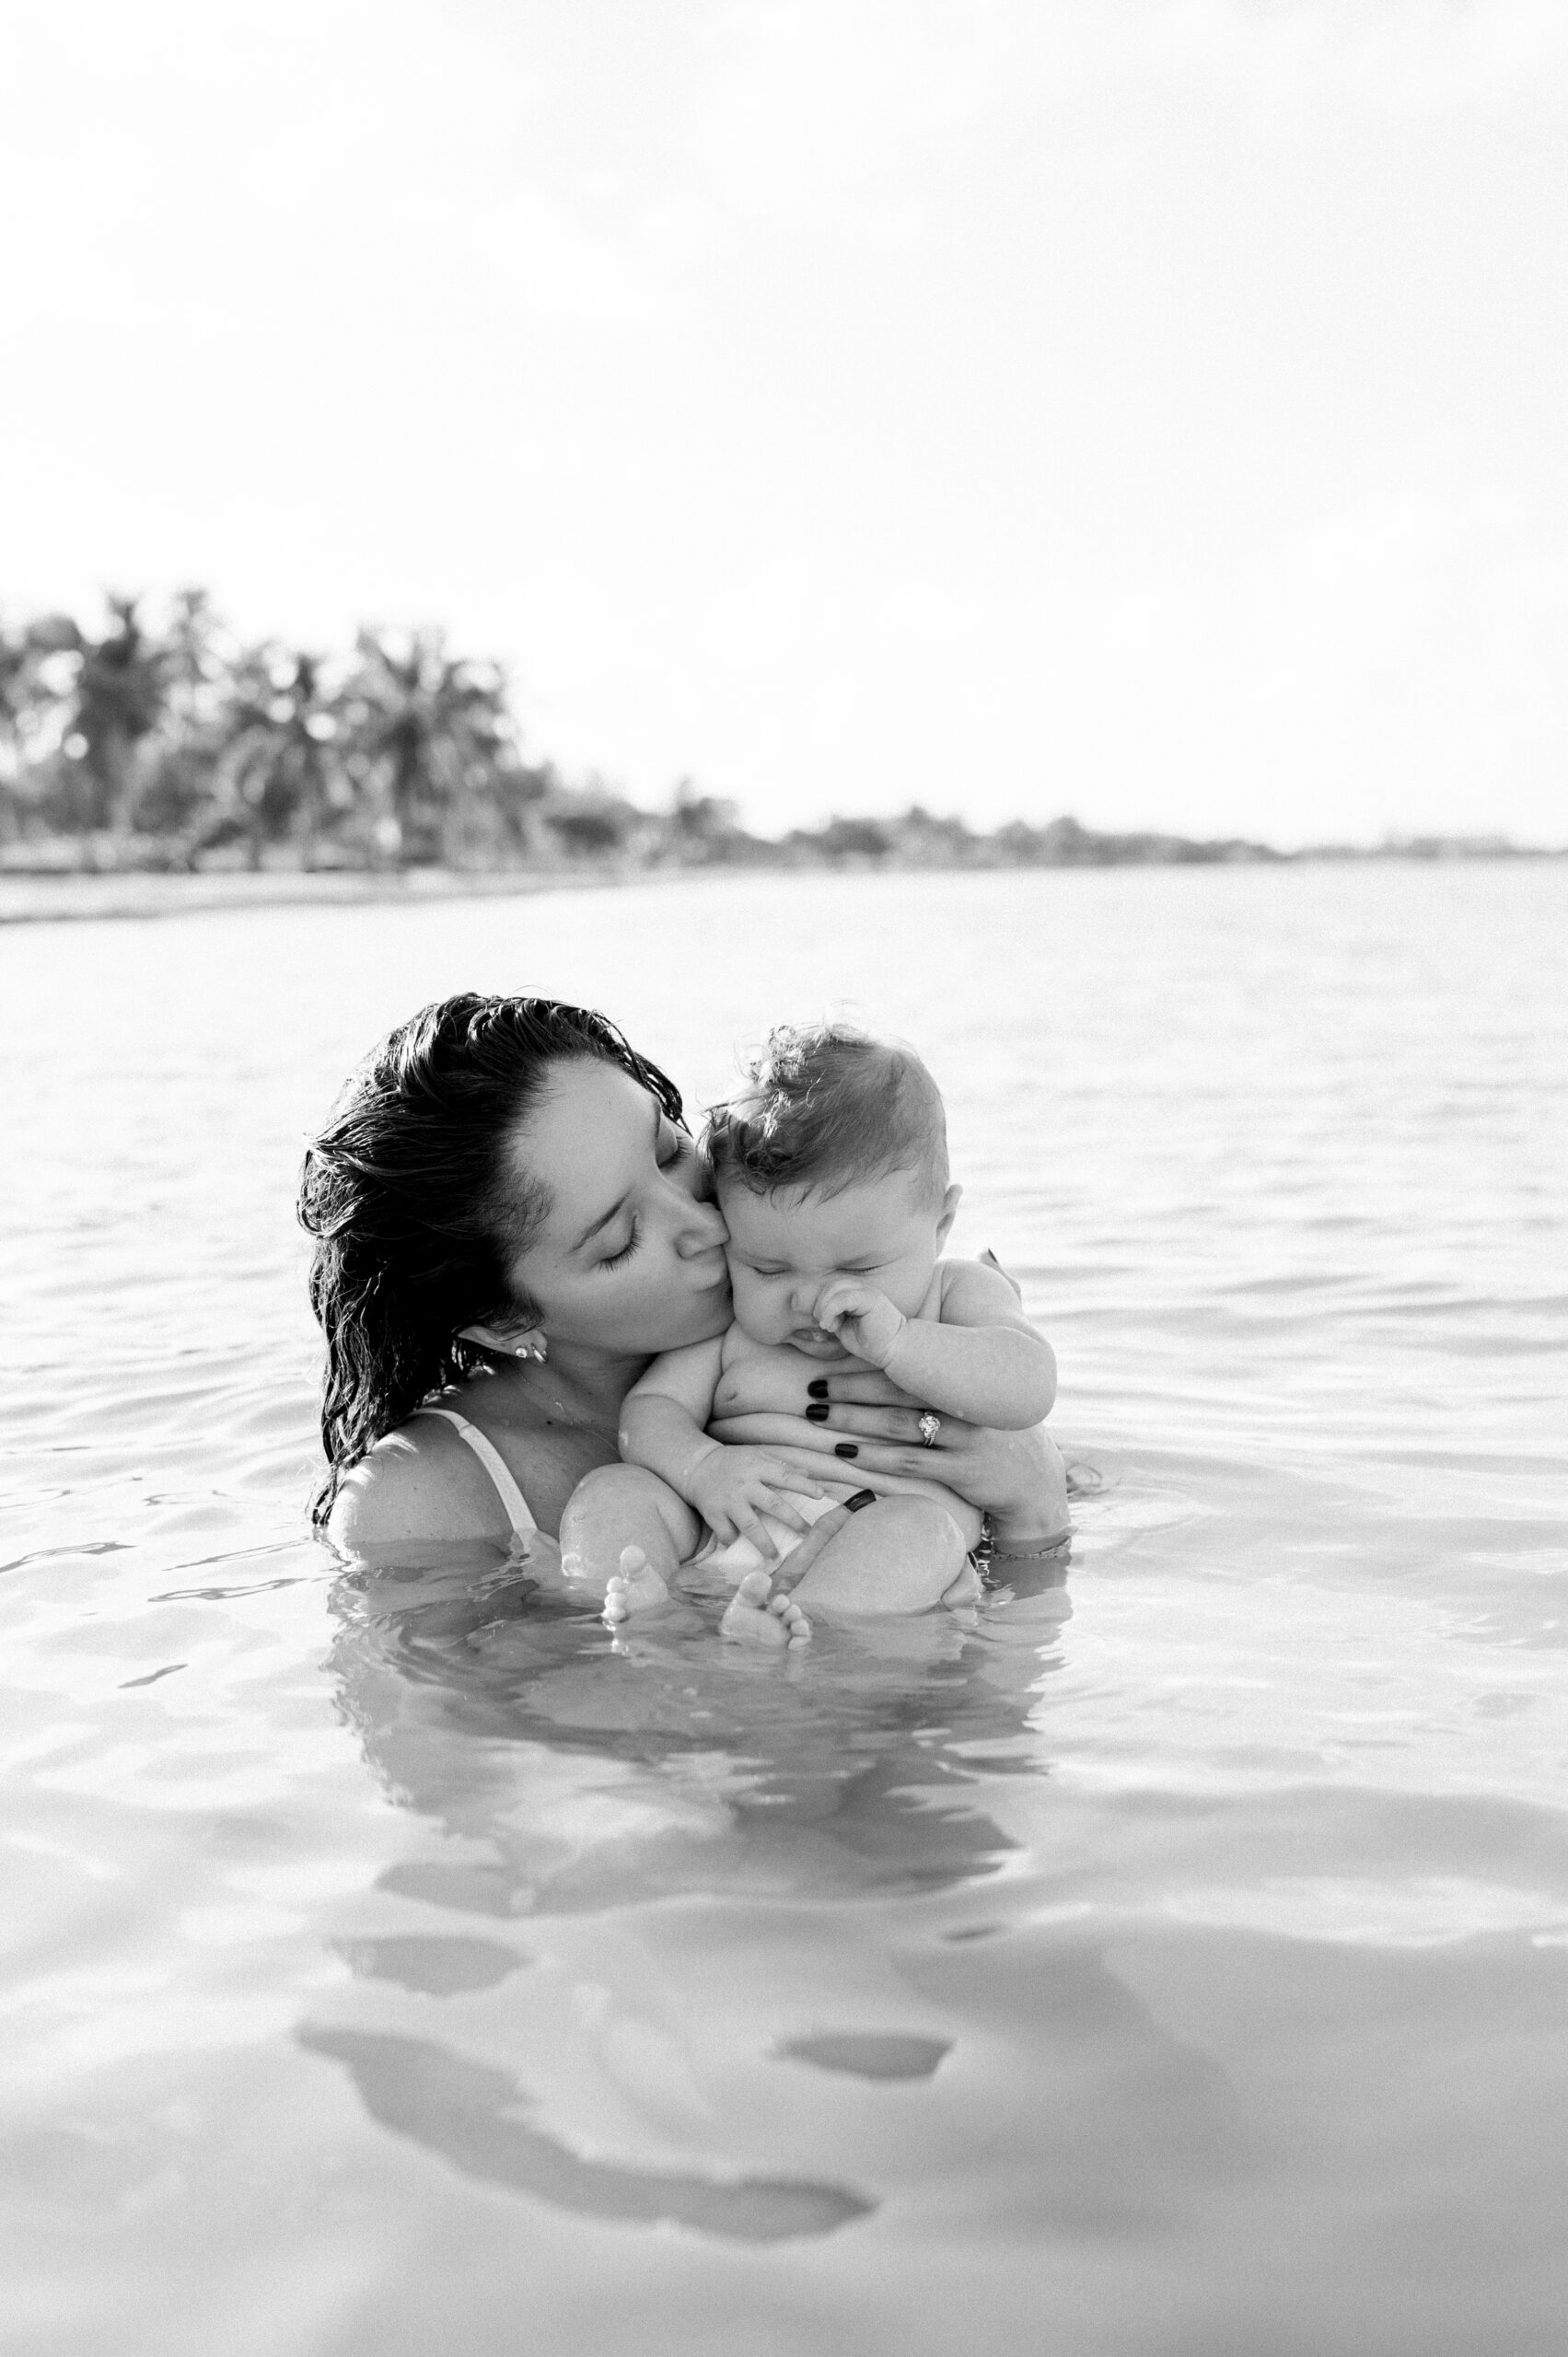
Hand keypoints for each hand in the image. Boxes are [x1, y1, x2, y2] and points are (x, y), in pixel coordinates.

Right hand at [687, 1446, 824, 1559]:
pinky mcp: (713, 1513)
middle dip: (792, 1520)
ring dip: (764, 1542)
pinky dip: (732, 1540)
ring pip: (750, 1525)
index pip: (785, 1476)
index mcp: (757, 1467)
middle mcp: (744, 1484)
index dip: (804, 1485)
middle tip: (807, 1532)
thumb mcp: (756, 1457)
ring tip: (775, 1556)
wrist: (697, 1466)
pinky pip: (726, 1532)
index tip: (821, 1495)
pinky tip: (737, 1544)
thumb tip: (808, 1473)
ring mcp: (728, 1500)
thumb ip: (781, 1466)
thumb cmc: (733, 1462)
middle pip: (772, 1504)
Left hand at [777, 1378, 1068, 1542]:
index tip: (830, 1361)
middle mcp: (965, 1403)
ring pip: (898, 1425)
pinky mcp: (964, 1471)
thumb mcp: (980, 1397)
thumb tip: (900, 1348)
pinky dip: (874, 1457)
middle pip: (896, 1390)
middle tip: (811, 1390)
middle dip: (849, 1389)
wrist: (1036, 1484)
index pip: (907, 1364)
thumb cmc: (995, 1434)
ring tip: (817, 1417)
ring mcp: (967, 1437)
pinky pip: (911, 1463)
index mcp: (965, 1379)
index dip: (865, 1362)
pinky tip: (844, 1454)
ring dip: (852, 1420)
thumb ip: (946, 1375)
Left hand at [811, 1276, 904, 1367]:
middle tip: (822, 1323)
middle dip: (820, 1303)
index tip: (821, 1322)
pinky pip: (843, 1298)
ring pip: (836, 1288)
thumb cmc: (871, 1342)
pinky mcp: (871, 1299)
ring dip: (825, 1307)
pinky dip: (831, 1311)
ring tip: (827, 1325)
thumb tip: (815, 1313)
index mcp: (857, 1294)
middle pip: (832, 1285)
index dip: (821, 1302)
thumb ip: (833, 1317)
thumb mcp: (844, 1327)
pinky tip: (832, 1326)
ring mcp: (868, 1292)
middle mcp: (863, 1289)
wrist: (895, 1350)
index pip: (832, 1288)